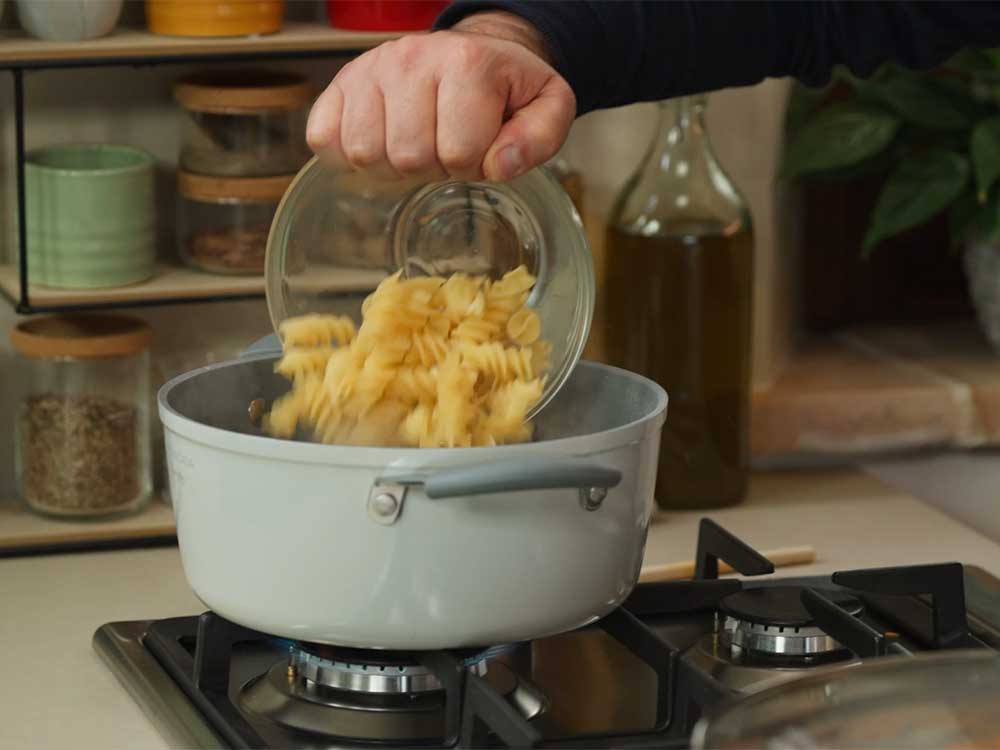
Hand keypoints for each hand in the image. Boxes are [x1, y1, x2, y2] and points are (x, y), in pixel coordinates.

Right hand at [306, 11, 575, 181]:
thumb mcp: (547, 107)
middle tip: (447, 147)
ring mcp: (369, 68)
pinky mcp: (340, 84)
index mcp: (468, 62)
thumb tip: (500, 166)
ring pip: (365, 154)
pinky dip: (349, 156)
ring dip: (393, 166)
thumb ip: (539, 138)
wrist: (474, 52)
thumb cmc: (507, 88)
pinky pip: (324, 139)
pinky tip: (382, 142)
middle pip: (408, 157)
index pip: (460, 153)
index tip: (481, 146)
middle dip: (434, 168)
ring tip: (417, 143)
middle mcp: (411, 57)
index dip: (474, 165)